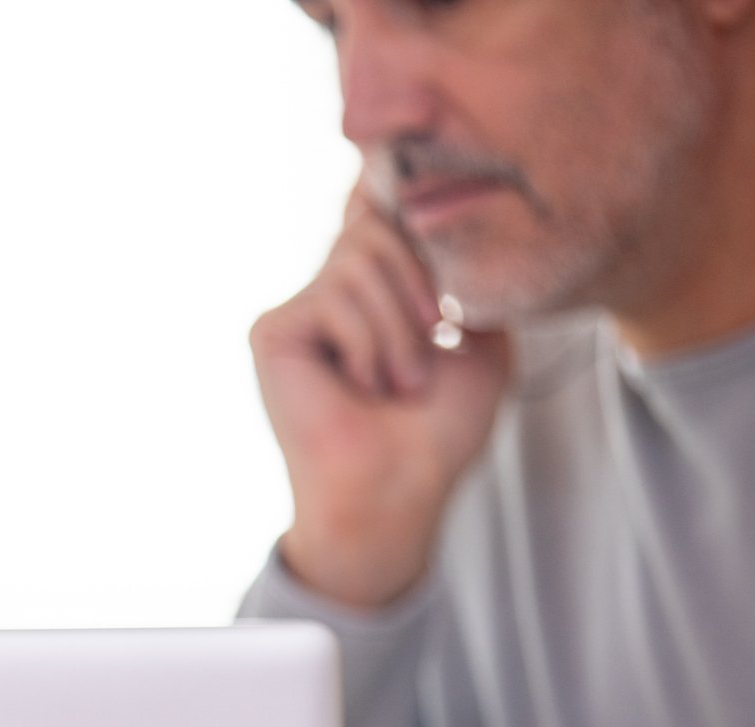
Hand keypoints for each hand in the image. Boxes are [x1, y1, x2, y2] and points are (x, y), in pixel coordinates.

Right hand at [250, 186, 512, 610]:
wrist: (397, 487)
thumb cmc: (437, 431)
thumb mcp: (482, 339)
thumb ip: (466, 275)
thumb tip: (445, 213)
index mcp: (374, 292)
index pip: (385, 212)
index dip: (413, 214)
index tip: (443, 267)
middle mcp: (330, 292)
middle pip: (378, 223)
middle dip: (422, 284)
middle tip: (433, 344)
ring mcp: (299, 311)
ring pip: (359, 259)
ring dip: (398, 328)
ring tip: (396, 382)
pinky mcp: (273, 331)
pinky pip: (333, 295)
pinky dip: (366, 341)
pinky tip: (359, 384)